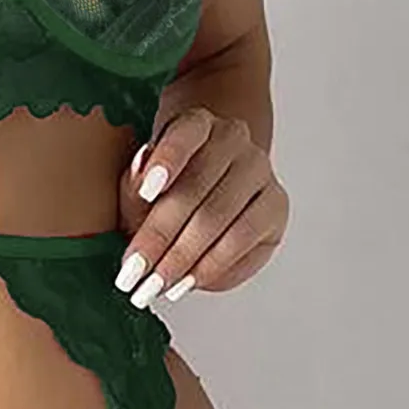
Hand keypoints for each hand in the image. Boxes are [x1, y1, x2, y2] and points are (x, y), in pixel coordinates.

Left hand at [114, 106, 287, 306]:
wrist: (212, 186)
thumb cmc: (166, 186)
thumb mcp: (142, 183)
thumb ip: (135, 185)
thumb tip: (143, 179)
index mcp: (196, 123)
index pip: (185, 133)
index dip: (167, 161)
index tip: (147, 193)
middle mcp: (233, 139)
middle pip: (195, 189)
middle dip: (158, 238)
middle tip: (132, 274)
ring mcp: (259, 170)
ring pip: (218, 218)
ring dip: (182, 259)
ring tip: (154, 286)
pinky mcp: (275, 204)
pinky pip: (242, 238)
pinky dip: (211, 266)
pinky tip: (186, 283)